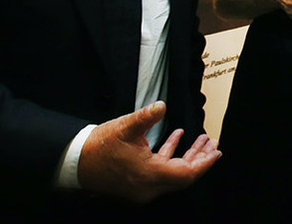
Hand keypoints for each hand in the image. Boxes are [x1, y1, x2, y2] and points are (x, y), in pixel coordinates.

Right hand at [78, 101, 220, 202]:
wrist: (74, 163)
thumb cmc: (98, 147)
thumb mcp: (125, 127)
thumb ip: (146, 116)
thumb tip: (161, 105)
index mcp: (150, 175)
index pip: (187, 174)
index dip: (204, 163)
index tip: (217, 151)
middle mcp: (149, 187)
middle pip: (183, 176)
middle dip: (200, 158)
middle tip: (212, 143)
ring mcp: (142, 187)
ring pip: (173, 173)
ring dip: (187, 156)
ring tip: (200, 139)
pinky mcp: (137, 182)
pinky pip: (160, 171)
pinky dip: (170, 156)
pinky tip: (176, 137)